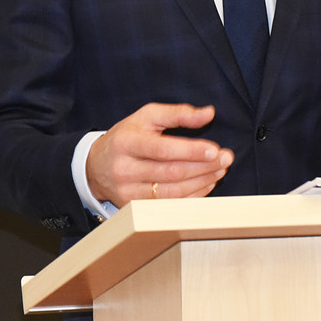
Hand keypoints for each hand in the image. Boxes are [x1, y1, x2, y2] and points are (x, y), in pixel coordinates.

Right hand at [85, 103, 233, 207]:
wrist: (95, 166)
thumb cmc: (126, 137)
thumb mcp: (146, 117)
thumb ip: (177, 114)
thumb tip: (209, 113)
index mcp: (126, 143)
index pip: (162, 149)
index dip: (191, 151)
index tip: (215, 150)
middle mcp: (124, 169)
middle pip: (171, 172)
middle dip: (203, 166)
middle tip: (226, 159)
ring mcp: (127, 192)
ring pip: (173, 192)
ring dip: (202, 182)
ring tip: (220, 170)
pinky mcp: (134, 207)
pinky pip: (170, 205)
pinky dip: (193, 195)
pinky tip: (206, 183)